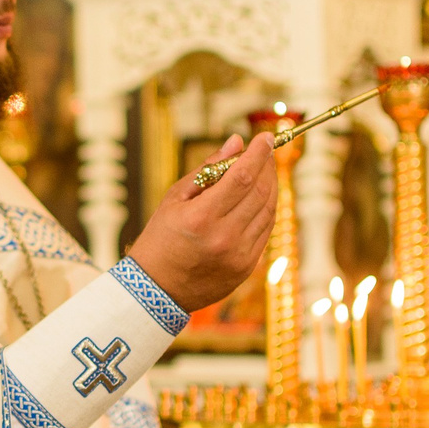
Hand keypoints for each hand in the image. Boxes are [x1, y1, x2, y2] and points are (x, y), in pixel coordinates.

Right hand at [125, 131, 277, 312]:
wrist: (157, 290)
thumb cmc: (161, 238)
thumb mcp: (174, 199)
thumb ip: (207, 170)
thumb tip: (236, 143)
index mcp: (201, 218)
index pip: (241, 177)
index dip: (258, 154)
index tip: (265, 138)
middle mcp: (224, 237)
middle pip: (260, 192)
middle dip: (267, 167)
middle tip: (266, 152)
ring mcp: (239, 255)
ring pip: (268, 211)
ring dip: (271, 187)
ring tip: (264, 171)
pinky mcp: (247, 267)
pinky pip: (266, 231)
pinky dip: (267, 209)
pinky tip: (260, 197)